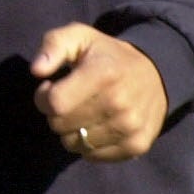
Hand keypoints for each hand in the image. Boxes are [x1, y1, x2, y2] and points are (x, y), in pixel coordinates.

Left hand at [30, 23, 169, 161]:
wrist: (157, 74)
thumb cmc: (107, 55)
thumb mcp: (79, 36)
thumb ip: (53, 46)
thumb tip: (36, 70)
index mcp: (103, 74)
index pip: (56, 103)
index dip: (44, 97)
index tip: (51, 87)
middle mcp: (119, 103)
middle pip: (60, 126)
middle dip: (56, 113)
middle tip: (69, 100)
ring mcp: (130, 127)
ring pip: (74, 144)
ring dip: (71, 130)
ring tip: (84, 112)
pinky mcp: (137, 146)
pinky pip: (93, 156)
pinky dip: (88, 145)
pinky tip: (97, 125)